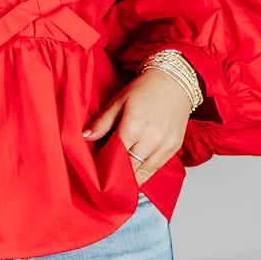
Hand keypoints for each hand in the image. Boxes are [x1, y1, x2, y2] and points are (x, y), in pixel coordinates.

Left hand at [83, 67, 193, 182]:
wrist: (174, 82)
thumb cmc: (145, 89)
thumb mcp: (119, 101)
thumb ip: (103, 122)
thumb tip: (85, 137)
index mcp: (133, 127)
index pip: (114, 157)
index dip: (105, 165)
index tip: (98, 168)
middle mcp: (151, 139)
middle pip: (129, 169)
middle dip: (117, 175)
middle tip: (107, 176)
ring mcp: (164, 145)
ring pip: (143, 173)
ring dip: (131, 177)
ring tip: (121, 177)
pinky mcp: (173, 148)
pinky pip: (156, 168)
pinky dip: (145, 171)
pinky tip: (136, 170)